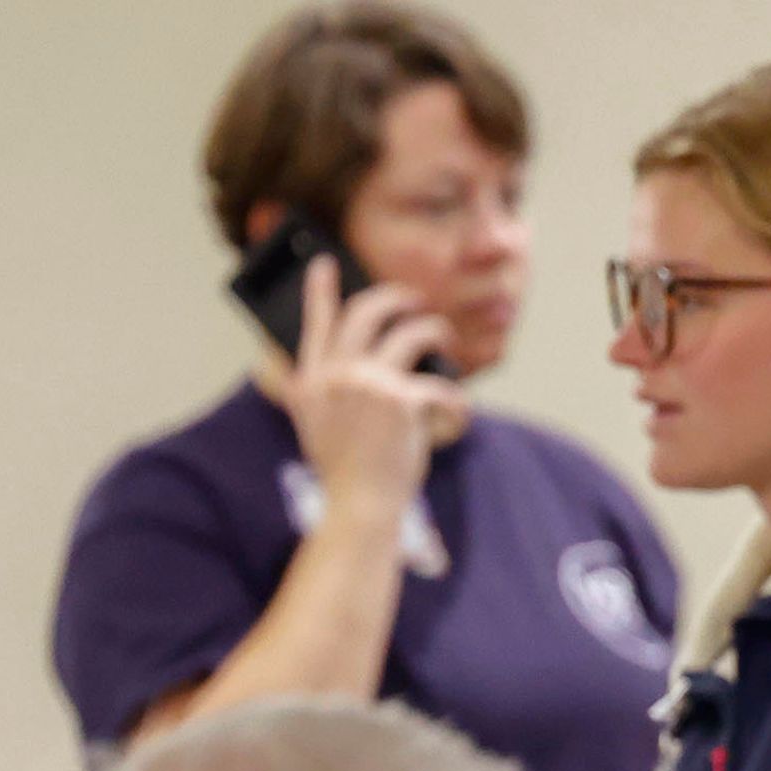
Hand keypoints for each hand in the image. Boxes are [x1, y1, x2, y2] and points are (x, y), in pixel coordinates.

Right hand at [275, 252, 460, 516]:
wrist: (360, 506)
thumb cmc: (346, 473)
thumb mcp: (316, 427)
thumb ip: (324, 392)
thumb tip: (347, 363)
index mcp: (311, 381)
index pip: (316, 325)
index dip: (320, 292)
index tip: (325, 265)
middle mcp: (337, 375)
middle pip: (367, 314)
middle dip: (395, 299)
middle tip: (413, 300)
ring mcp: (370, 384)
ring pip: (413, 335)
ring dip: (435, 331)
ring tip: (446, 338)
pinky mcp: (404, 401)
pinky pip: (442, 387)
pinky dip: (456, 404)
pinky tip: (458, 418)